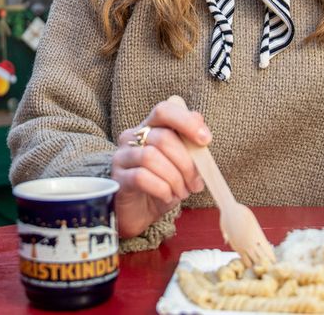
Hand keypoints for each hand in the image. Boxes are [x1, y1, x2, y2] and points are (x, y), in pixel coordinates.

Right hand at [111, 95, 210, 237]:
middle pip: (163, 138)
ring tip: (181, 192)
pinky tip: (167, 197)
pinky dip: (162, 189)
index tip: (205, 140)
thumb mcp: (180, 165)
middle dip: (186, 163)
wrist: (139, 213)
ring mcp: (122, 156)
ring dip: (174, 178)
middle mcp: (132, 137)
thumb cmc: (162, 184)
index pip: (164, 110)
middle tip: (196, 183)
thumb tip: (202, 131)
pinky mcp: (118, 178)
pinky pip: (141, 177)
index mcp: (149, 128)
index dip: (186, 121)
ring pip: (152, 157)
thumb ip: (190, 147)